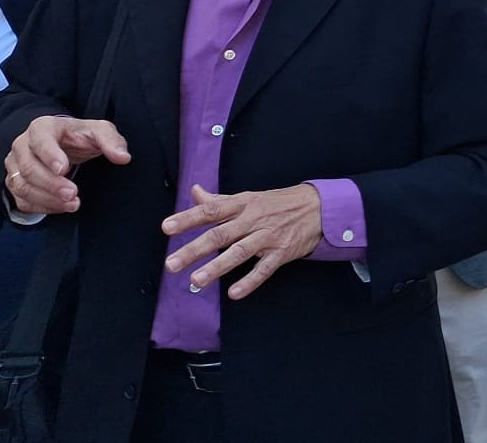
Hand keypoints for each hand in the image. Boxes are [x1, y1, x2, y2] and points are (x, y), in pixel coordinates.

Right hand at [4, 116, 130, 214]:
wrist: (65, 143)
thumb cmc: (81, 136)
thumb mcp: (100, 131)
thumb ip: (112, 141)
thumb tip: (123, 157)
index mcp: (42, 127)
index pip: (40, 140)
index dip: (50, 156)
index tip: (64, 170)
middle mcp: (22, 145)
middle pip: (28, 167)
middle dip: (51, 184)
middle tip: (73, 194)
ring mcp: (15, 164)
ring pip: (21, 185)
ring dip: (46, 198)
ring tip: (72, 204)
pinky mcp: (15, 182)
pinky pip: (21, 199)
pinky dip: (41, 207)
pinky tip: (61, 208)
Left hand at [162, 184, 324, 300]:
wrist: (319, 207)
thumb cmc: (278, 203)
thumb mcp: (249, 197)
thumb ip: (219, 200)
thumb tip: (193, 192)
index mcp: (242, 204)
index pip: (211, 210)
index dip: (188, 218)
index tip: (167, 228)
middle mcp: (253, 219)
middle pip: (220, 235)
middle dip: (194, 250)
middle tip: (171, 265)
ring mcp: (268, 236)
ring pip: (239, 252)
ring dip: (216, 267)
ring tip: (195, 281)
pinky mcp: (282, 252)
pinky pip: (264, 269)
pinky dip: (250, 281)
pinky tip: (234, 293)